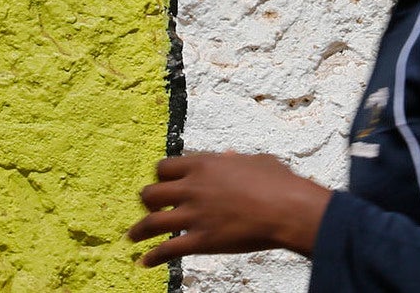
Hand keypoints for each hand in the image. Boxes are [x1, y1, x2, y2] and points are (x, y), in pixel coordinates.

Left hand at [128, 153, 332, 266]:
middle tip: (150, 209)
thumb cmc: (278, 183)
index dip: (161, 177)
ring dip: (139, 230)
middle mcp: (192, 187)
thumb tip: (229, 157)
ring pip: (152, 222)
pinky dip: (153, 257)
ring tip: (131, 237)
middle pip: (151, 192)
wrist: (288, 209)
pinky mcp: (201, 240)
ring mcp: (194, 214)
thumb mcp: (254, 161)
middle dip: (148, 201)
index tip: (163, 184)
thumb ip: (235, 160)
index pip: (164, 167)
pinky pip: (168, 249)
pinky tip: (145, 262)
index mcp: (203, 164)